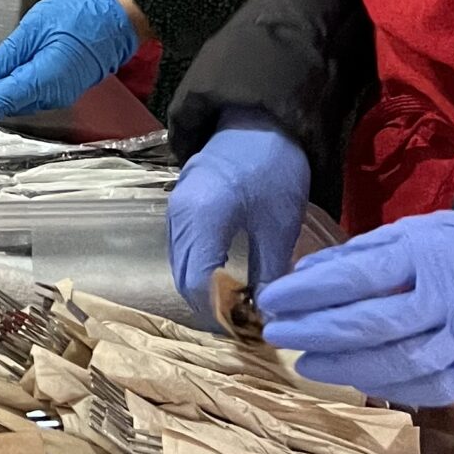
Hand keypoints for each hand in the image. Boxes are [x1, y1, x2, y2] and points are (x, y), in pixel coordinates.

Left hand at [0, 0, 140, 125]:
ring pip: (17, 100)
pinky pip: (29, 95)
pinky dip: (8, 94)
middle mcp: (52, 92)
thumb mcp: (37, 25)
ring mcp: (58, 92)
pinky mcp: (61, 87)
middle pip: (8, 103)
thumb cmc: (83, 17)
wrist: (118, 22)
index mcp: (44, 76)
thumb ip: (10, 51)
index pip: (4, 96)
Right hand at [168, 113, 311, 318]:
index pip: (198, 284)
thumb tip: (271, 318)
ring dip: (203, 293)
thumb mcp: (280, 223)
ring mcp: (173, 213)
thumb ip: (271, 272)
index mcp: (202, 218)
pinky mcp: (178, 211)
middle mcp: (178, 217)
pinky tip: (226, 283)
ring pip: (179, 268)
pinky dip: (198, 274)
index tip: (252, 331)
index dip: (222, 314)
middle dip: (212, 308)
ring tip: (239, 308)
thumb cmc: (273, 168)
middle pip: (182, 280)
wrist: (257, 122)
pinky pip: (181, 253)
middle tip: (247, 326)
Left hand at [260, 214, 453, 406]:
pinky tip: (356, 381)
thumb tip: (300, 275)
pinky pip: (431, 387)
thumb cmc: (440, 248)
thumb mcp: (400, 235)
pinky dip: (390, 388)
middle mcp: (441, 298)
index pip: (354, 277)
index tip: (271, 300)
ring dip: (346, 367)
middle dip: (316, 333)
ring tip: (306, 364)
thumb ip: (352, 256)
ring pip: (401, 362)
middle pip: (372, 324)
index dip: (308, 292)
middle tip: (277, 335)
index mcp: (418, 255)